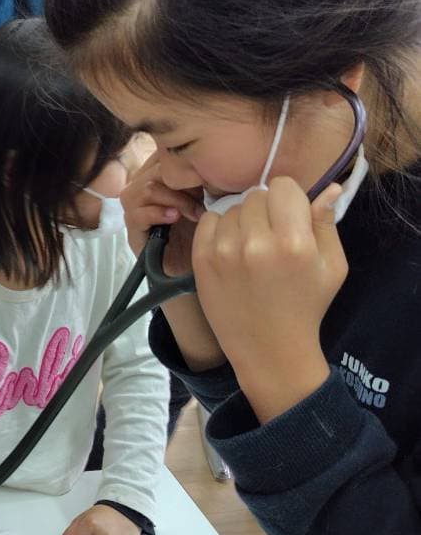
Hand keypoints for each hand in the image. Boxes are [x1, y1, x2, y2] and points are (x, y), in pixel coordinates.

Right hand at [119, 149, 203, 267]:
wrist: (196, 268)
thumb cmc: (202, 232)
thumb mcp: (204, 197)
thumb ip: (198, 177)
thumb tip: (208, 157)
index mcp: (155, 176)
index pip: (161, 154)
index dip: (182, 162)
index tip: (206, 176)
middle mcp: (139, 189)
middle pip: (154, 169)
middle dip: (182, 182)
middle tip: (203, 198)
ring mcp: (133, 211)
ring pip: (147, 189)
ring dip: (175, 200)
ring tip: (194, 213)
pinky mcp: (132, 232)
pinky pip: (138, 213)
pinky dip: (160, 213)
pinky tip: (175, 218)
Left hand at [192, 177, 345, 422]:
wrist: (269, 348)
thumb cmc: (306, 306)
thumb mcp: (332, 266)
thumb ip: (326, 223)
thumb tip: (329, 187)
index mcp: (294, 242)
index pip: (283, 186)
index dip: (289, 198)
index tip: (290, 216)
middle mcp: (257, 242)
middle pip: (256, 195)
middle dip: (267, 210)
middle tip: (272, 236)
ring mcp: (224, 251)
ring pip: (232, 208)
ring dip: (243, 220)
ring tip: (252, 247)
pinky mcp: (202, 260)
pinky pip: (208, 220)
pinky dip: (220, 228)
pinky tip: (232, 249)